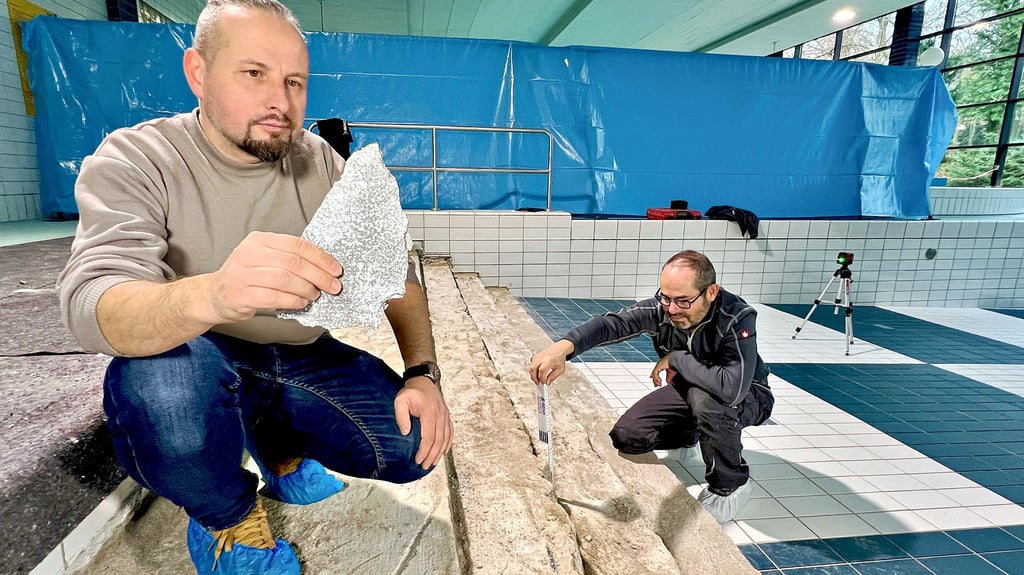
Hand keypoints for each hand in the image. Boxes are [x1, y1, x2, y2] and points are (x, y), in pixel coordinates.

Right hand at [205, 231, 342, 322]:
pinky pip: (273, 296)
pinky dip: (292, 300)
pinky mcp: (239, 294)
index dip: (320, 258)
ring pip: (284, 279)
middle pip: (293, 262)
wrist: (214, 295)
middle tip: (332, 287)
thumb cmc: (246, 278)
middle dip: (319, 275)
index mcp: (259, 240)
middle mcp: (248, 253)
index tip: (336, 270)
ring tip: (315, 295)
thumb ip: (288, 259)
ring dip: (306, 288)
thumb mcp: (264, 260)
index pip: (297, 245)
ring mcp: (242, 273)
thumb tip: (324, 269)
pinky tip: (301, 303)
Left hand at [395, 378, 452, 468]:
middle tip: (425, 466)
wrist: (423, 380)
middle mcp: (441, 415)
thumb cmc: (412, 391)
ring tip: (433, 463)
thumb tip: (406, 432)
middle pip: (439, 441)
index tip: (418, 460)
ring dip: (440, 452)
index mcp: (430, 413)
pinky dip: (448, 444)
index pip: (429, 437)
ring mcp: (445, 416)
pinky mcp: (447, 416)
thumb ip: (401, 416)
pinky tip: (443, 451)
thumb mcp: (401, 400)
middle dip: (432, 456)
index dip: (424, 451)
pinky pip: (450, 432)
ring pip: (445, 438)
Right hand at [529, 340, 573, 384]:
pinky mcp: (535, 357)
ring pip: (531, 368)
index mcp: (549, 360)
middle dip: (534, 378)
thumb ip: (553, 376)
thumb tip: (547, 382)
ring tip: (538, 379)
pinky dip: (533, 371)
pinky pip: (531, 365)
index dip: (541, 378)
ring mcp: (537, 356)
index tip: (544, 382)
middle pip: (533, 369)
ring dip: (533, 375)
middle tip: (538, 383)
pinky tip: (538, 373)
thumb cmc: (560, 358)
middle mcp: (542, 357)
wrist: (558, 349)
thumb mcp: (560, 369)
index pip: (542, 370)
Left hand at [650, 354, 676, 386]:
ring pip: (654, 374)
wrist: (675, 359)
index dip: (656, 377)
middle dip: (655, 380)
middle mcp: (659, 364)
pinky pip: (655, 373)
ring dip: (656, 380)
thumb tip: (668, 382)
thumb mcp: (671, 373)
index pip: (657, 372)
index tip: (657, 382)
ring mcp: (658, 365)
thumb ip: (668, 377)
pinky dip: (656, 378)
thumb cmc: (674, 363)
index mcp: (662, 365)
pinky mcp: (658, 366)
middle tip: (656, 385)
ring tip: (658, 384)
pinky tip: (659, 381)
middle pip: (654, 373)